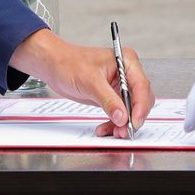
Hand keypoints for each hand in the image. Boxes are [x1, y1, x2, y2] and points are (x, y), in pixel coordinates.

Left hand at [9, 28, 151, 134]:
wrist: (53, 66)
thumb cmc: (69, 63)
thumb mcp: (90, 82)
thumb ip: (108, 100)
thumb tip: (122, 117)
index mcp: (126, 61)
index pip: (141, 86)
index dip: (140, 106)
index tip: (134, 122)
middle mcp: (126, 73)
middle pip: (139, 100)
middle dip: (132, 117)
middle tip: (124, 131)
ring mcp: (119, 85)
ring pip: (130, 109)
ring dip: (123, 123)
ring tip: (113, 132)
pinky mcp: (112, 96)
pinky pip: (119, 113)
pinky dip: (113, 123)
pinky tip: (104, 129)